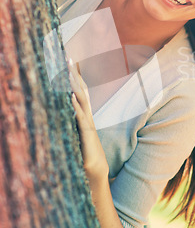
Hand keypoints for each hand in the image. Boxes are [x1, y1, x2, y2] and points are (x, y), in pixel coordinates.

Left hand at [68, 58, 108, 181]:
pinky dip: (75, 106)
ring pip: (81, 100)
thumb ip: (73, 122)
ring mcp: (87, 123)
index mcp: (84, 115)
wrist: (95, 169)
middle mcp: (86, 116)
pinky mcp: (86, 133)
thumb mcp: (77, 133)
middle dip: (75, 75)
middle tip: (69, 58)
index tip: (70, 62)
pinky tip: (70, 96)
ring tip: (68, 72)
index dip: (76, 77)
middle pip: (81, 91)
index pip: (80, 92)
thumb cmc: (84, 153)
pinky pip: (80, 116)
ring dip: (75, 86)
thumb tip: (67, 110)